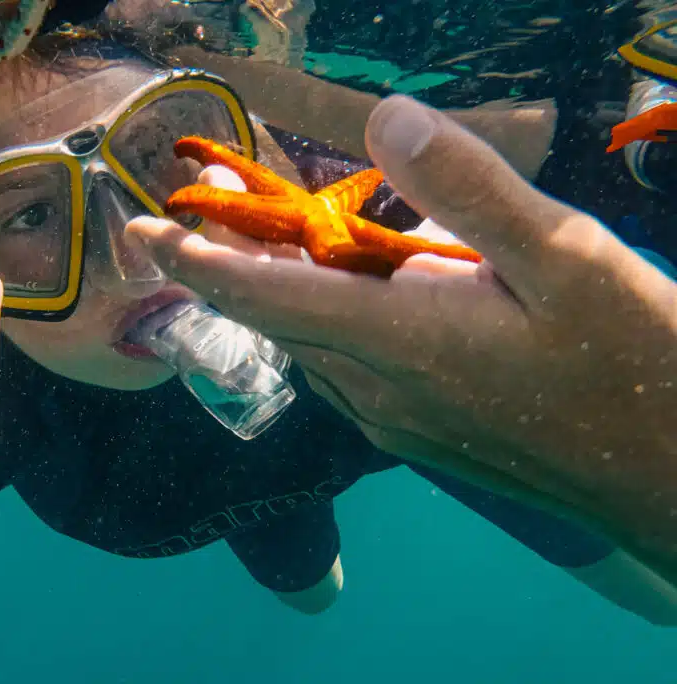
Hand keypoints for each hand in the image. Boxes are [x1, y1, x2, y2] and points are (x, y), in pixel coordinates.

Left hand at [126, 95, 676, 573]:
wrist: (664, 475)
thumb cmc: (630, 364)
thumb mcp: (567, 257)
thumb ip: (469, 190)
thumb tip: (385, 123)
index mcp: (403, 340)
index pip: (269, 294)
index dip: (198, 260)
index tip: (144, 231)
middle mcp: (378, 388)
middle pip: (276, 314)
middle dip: (223, 259)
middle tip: (189, 208)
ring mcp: (393, 417)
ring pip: (306, 342)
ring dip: (271, 287)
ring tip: (254, 234)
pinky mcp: (415, 429)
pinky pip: (342, 366)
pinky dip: (319, 319)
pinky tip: (342, 292)